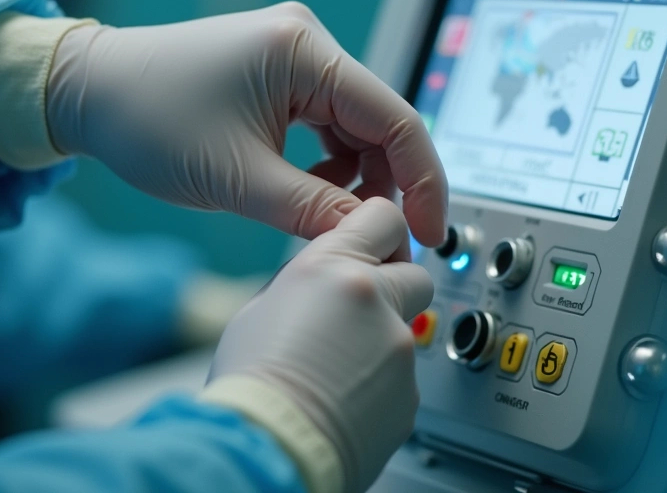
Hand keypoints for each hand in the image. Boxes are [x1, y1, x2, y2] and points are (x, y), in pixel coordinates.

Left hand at [45, 2, 447, 244]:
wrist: (87, 93)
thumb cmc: (147, 119)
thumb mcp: (238, 180)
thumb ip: (315, 212)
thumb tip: (374, 239)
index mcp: (304, 51)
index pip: (395, 119)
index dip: (422, 184)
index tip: (428, 233)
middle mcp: (307, 42)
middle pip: (381, 122)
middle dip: (385, 184)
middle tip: (381, 238)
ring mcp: (293, 56)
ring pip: (355, 126)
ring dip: (354, 176)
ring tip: (328, 216)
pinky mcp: (279, 74)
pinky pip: (326, 122)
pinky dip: (328, 163)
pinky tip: (309, 191)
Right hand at [207, 198, 433, 491]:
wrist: (268, 450)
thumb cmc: (250, 385)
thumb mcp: (261, 308)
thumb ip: (307, 284)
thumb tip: (323, 284)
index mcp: (335, 269)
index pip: (384, 216)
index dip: (378, 230)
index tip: (374, 242)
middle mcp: (377, 303)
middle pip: (415, 272)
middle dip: (393, 286)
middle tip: (358, 308)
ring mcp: (399, 351)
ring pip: (405, 331)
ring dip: (379, 341)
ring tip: (333, 370)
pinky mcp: (411, 395)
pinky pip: (401, 377)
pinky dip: (379, 384)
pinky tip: (342, 399)